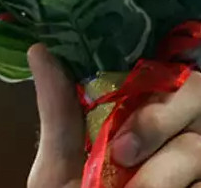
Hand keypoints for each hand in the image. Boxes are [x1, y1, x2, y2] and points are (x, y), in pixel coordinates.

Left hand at [29, 43, 200, 187]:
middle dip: (157, 122)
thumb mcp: (59, 168)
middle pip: (197, 93)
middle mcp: (180, 132)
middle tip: (121, 155)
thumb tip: (40, 51)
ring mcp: (199, 163)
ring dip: (160, 173)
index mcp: (141, 114)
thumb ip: (59, 114)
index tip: (116, 114)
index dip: (150, 84)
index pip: (166, 74)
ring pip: (200, 145)